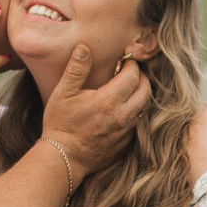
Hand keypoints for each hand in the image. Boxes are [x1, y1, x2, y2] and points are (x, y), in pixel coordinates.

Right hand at [40, 45, 150, 174]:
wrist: (64, 158)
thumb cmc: (60, 125)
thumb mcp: (63, 93)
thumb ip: (76, 69)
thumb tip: (84, 48)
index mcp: (109, 101)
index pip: (133, 76)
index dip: (131, 65)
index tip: (124, 61)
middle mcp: (122, 116)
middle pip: (146, 90)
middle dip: (141, 78)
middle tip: (130, 73)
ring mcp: (126, 131)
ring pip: (144, 107)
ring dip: (139, 95)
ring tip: (128, 89)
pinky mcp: (125, 143)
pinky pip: (138, 123)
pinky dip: (134, 112)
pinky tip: (122, 109)